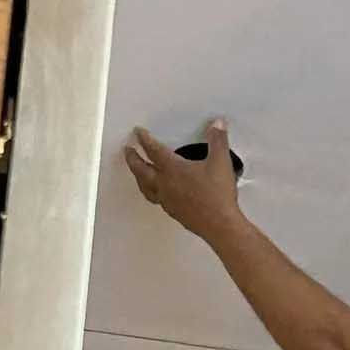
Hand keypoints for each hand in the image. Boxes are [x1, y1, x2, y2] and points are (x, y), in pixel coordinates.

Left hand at [124, 118, 242, 242]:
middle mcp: (165, 184)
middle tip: (128, 151)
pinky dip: (152, 193)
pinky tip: (157, 193)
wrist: (221, 225)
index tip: (138, 132)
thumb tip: (217, 125)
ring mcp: (167, 200)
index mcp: (172, 169)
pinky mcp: (174, 213)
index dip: (144, 138)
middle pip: (141, 169)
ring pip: (145, 187)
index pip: (153, 149)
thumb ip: (218, 140)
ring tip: (137, 174)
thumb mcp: (221, 162)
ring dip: (138, 177)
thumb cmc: (217, 196)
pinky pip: (157, 200)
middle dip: (132, 158)